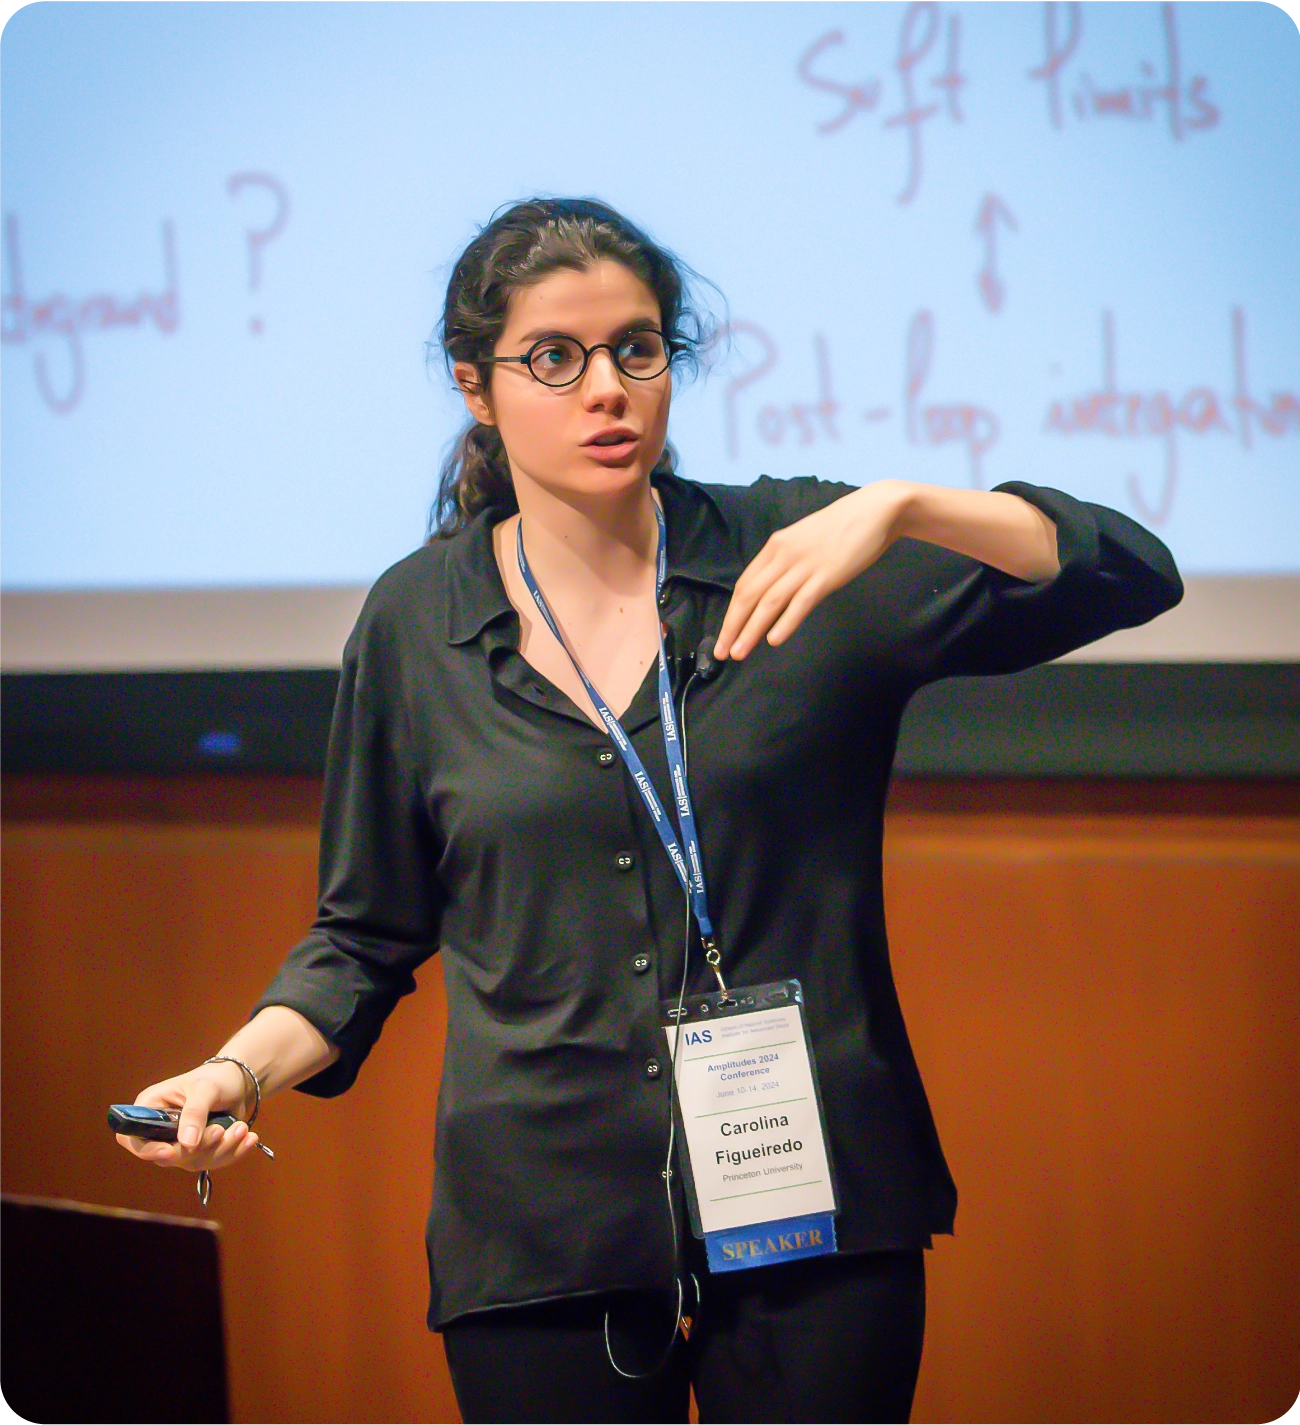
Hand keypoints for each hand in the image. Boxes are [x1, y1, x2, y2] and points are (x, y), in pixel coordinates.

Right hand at [115, 1060, 263, 1174]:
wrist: (240, 1083)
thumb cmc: (216, 1078)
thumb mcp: (205, 1089)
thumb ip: (194, 1113)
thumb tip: (186, 1144)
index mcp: (150, 1108)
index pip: (132, 1138)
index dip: (146, 1150)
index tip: (169, 1151)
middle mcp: (159, 1130)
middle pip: (167, 1156)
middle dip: (199, 1147)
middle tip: (221, 1131)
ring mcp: (179, 1143)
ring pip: (192, 1162)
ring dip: (220, 1149)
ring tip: (241, 1128)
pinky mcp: (199, 1151)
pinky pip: (211, 1162)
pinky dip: (232, 1153)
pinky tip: (248, 1138)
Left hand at [715, 481, 912, 659]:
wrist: (875, 510)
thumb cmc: (841, 528)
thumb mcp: (803, 541)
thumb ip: (786, 564)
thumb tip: (773, 591)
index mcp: (775, 546)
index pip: (745, 584)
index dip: (731, 613)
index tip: (723, 635)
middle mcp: (784, 555)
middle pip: (749, 595)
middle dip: (732, 626)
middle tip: (722, 652)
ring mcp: (805, 565)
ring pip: (769, 602)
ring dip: (751, 630)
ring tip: (740, 652)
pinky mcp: (827, 574)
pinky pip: (801, 602)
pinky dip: (785, 622)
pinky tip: (774, 639)